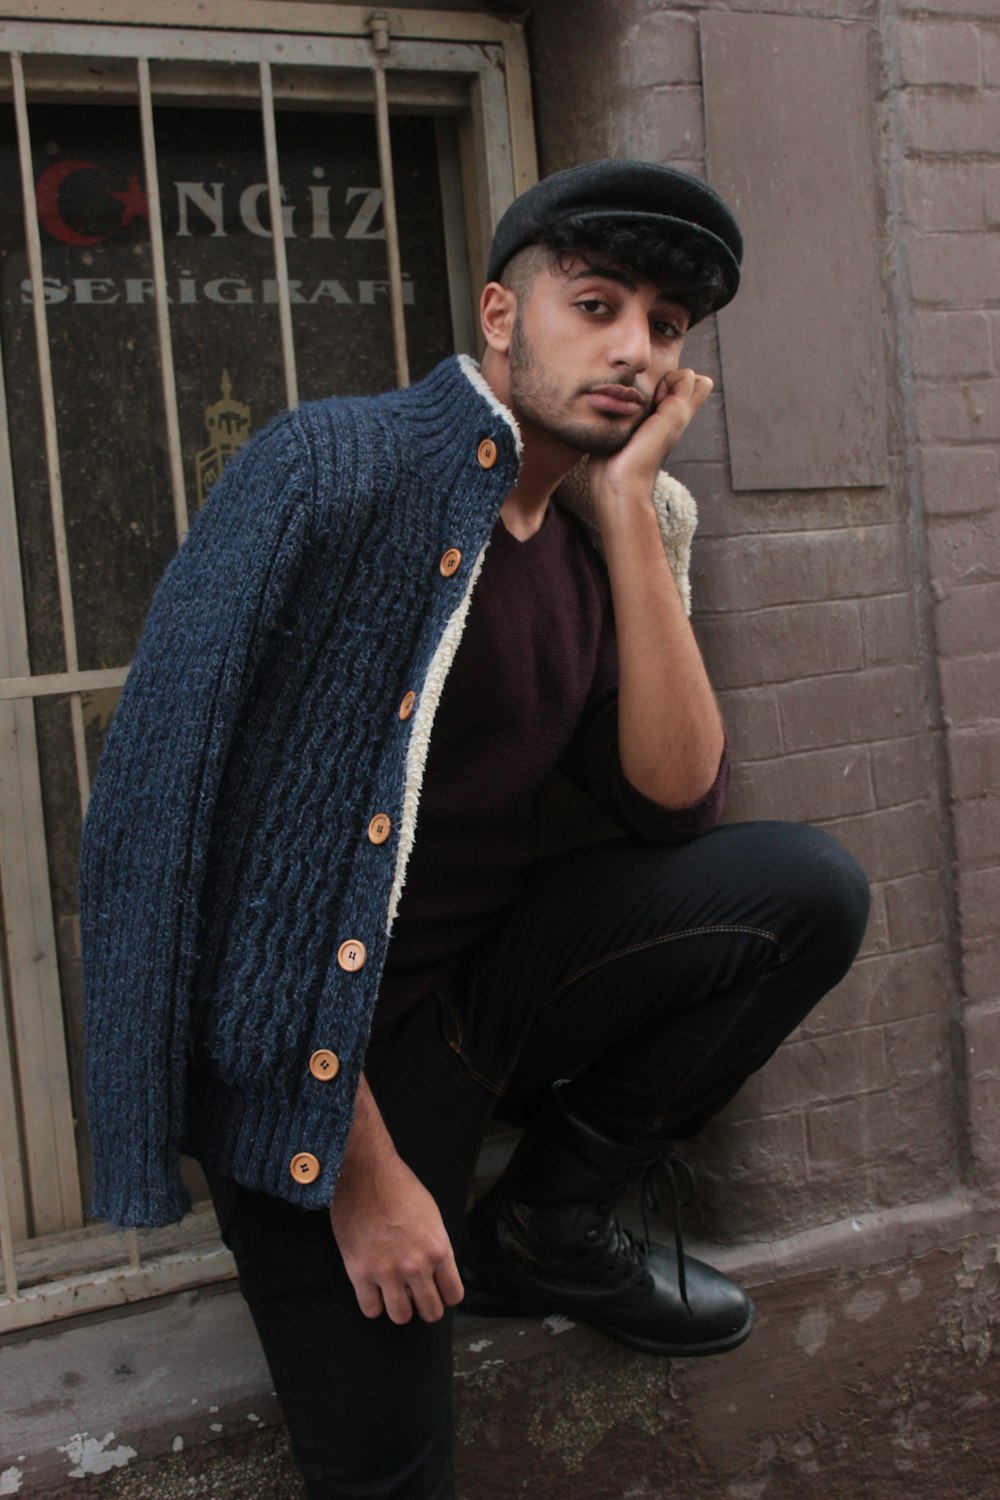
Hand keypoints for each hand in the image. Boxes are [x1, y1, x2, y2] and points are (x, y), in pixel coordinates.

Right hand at [330, 1078, 463, 1323]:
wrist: (365, 1173)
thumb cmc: (398, 1187)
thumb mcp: (431, 1216)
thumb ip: (436, 1247)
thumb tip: (435, 1271)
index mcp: (438, 1249)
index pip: (453, 1295)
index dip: (445, 1294)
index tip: (438, 1290)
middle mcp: (416, 1265)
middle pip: (431, 1312)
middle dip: (426, 1306)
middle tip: (417, 1296)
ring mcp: (387, 1272)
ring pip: (401, 1317)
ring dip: (400, 1308)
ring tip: (395, 1294)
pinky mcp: (360, 1273)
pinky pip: (371, 1310)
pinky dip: (373, 1304)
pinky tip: (373, 1290)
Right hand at [589, 367, 713, 512]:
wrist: (617, 484)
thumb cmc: (645, 455)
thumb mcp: (672, 418)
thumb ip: (681, 392)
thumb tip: (679, 374)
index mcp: (680, 413)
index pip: (695, 381)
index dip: (677, 379)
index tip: (663, 397)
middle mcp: (665, 414)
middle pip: (673, 382)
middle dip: (659, 379)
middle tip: (647, 399)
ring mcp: (645, 420)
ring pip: (648, 390)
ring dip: (637, 389)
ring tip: (629, 407)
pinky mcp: (624, 425)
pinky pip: (626, 401)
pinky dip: (621, 399)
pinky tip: (615, 412)